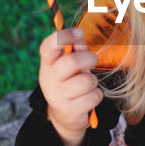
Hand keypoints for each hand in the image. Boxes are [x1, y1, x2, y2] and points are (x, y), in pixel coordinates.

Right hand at [37, 27, 101, 145]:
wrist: (64, 114)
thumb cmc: (70, 82)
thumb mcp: (70, 65)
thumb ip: (75, 50)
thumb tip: (79, 39)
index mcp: (47, 64)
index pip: (48, 46)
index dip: (64, 35)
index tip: (79, 31)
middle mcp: (49, 79)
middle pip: (72, 61)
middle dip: (89, 58)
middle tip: (92, 61)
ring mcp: (58, 96)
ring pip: (87, 81)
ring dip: (93, 81)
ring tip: (87, 85)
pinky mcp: (69, 111)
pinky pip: (94, 96)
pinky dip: (96, 95)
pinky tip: (88, 98)